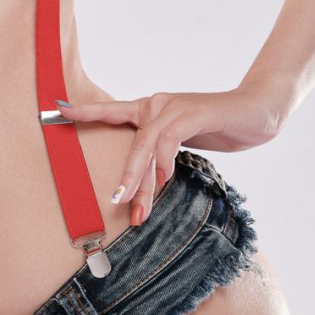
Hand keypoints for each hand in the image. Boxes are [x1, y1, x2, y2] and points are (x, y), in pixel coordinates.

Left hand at [56, 85, 288, 225]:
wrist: (260, 110)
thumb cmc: (222, 127)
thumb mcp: (186, 141)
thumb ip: (164, 153)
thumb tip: (148, 179)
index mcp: (151, 110)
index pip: (112, 111)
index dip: (84, 112)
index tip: (54, 111)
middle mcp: (157, 105)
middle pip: (130, 144)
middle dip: (124, 179)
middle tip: (115, 206)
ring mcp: (173, 107)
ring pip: (146, 146)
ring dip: (142, 181)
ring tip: (138, 209)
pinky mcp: (193, 113)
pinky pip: (168, 140)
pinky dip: (164, 162)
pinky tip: (165, 181)